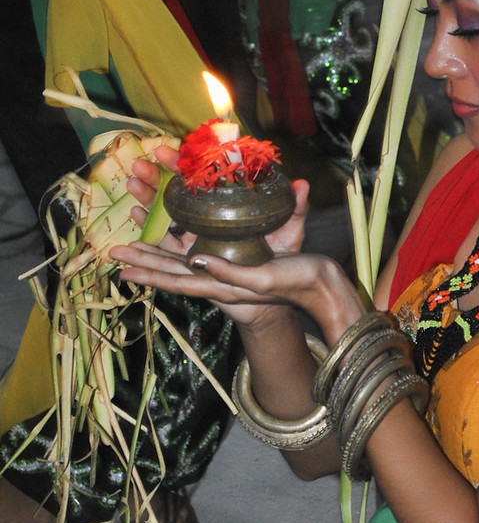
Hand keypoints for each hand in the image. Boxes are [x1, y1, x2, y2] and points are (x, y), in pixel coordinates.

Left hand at [111, 242, 361, 334]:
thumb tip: (195, 258)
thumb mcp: (261, 278)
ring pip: (184, 260)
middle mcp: (219, 279)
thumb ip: (229, 272)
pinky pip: (202, 250)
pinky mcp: (238, 259)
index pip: (177, 280)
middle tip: (114, 254)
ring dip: (157, 251)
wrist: (320, 285)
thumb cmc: (295, 282)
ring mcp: (227, 270)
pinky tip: (171, 237)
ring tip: (130, 246)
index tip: (123, 268)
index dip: (150, 274)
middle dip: (144, 261)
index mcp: (222, 285)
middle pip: (173, 271)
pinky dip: (182, 244)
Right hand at [125, 144, 310, 257]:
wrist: (279, 293)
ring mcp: (198, 242)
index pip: (202, 181)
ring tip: (132, 184)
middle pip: (176, 197)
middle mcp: (208, 223)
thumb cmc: (283, 259)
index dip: (184, 165)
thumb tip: (302, 184)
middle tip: (139, 165)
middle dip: (155, 179)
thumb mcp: (290, 231)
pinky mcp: (193, 262)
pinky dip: (149, 234)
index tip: (168, 149)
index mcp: (227, 211)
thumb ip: (295, 209)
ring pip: (165, 219)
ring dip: (146, 200)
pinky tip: (133, 219)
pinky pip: (167, 248)